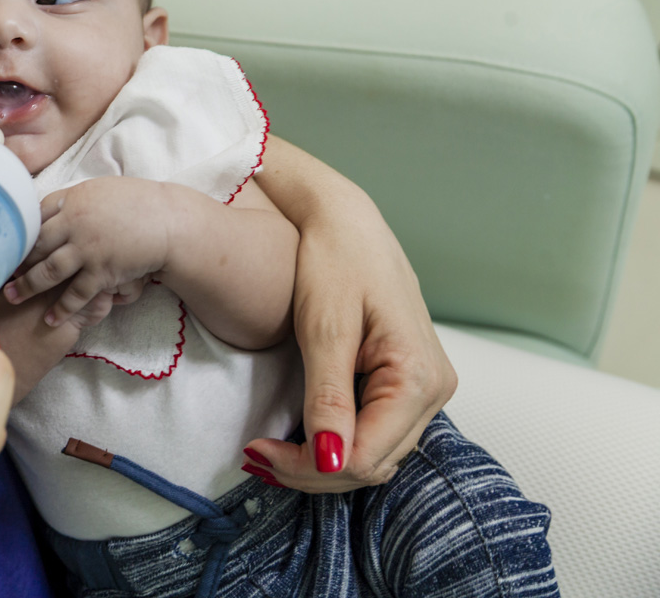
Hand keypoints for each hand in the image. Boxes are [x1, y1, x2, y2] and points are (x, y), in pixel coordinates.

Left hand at [3, 178, 169, 327]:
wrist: (169, 221)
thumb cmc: (137, 202)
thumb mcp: (99, 191)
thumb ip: (72, 201)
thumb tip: (49, 208)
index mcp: (72, 201)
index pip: (34, 217)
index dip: (17, 232)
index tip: (3, 243)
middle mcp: (74, 224)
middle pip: (34, 246)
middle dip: (14, 261)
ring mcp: (87, 249)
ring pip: (48, 271)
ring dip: (27, 286)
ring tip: (12, 297)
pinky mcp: (102, 271)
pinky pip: (76, 293)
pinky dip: (62, 308)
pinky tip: (50, 319)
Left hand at [242, 190, 455, 492]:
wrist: (345, 221)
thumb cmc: (336, 259)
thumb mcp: (324, 329)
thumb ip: (329, 397)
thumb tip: (330, 460)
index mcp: (419, 375)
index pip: (365, 456)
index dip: (309, 467)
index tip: (259, 452)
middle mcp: (434, 387)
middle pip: (373, 464)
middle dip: (313, 470)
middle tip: (258, 454)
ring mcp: (425, 387)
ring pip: (375, 455)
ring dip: (324, 462)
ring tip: (272, 447)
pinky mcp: (408, 382)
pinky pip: (376, 431)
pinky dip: (337, 442)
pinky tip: (300, 433)